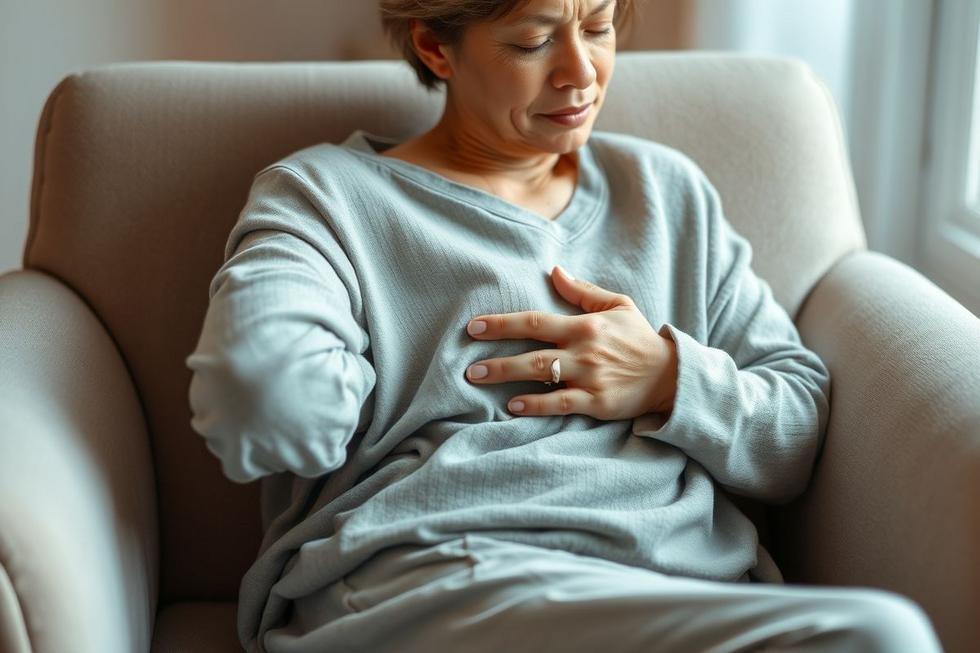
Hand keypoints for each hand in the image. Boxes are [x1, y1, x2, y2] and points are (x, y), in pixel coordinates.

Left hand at [464, 265, 677, 419]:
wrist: (671, 375)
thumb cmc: (639, 339)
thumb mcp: (617, 305)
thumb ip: (582, 291)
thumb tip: (554, 271)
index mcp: (586, 325)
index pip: (536, 321)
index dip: (503, 323)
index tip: (474, 326)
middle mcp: (585, 350)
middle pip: (533, 351)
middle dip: (496, 356)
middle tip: (468, 363)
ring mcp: (591, 378)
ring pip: (542, 376)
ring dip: (507, 377)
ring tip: (478, 379)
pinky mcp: (597, 403)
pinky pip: (560, 404)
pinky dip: (535, 405)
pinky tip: (512, 405)